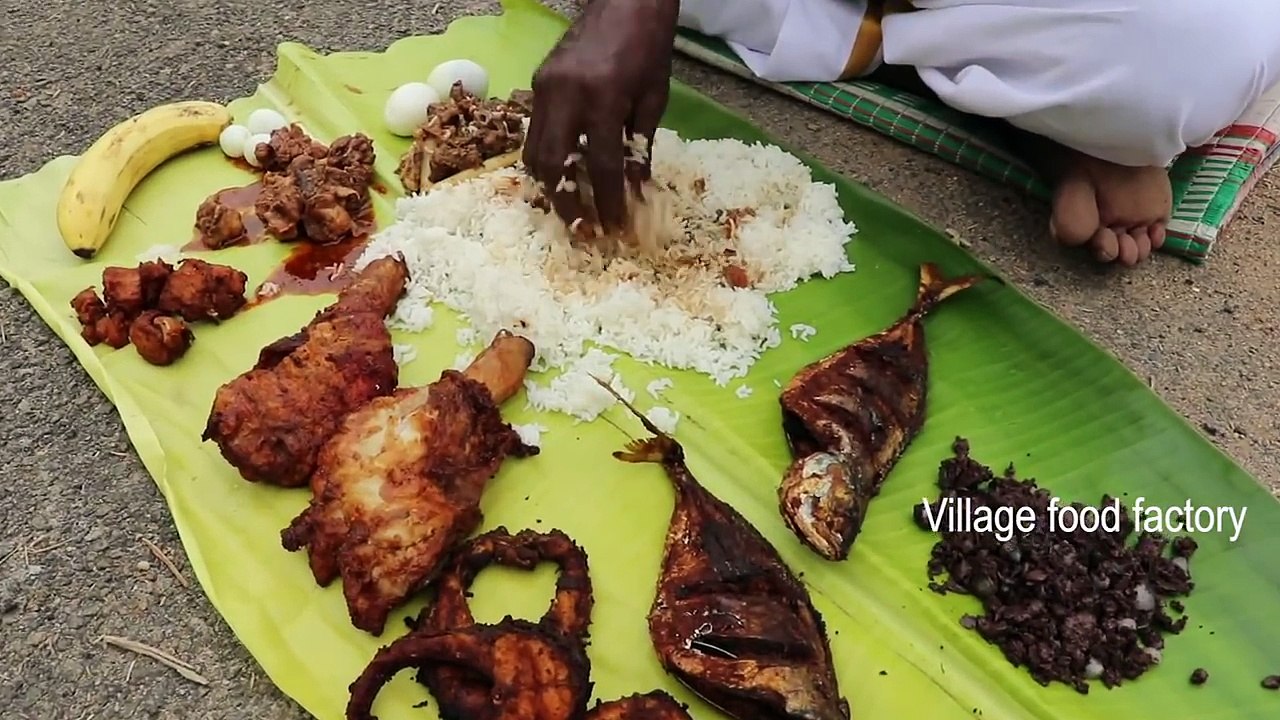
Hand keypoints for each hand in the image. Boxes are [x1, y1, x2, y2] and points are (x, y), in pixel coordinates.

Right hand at [523, 0, 679, 233]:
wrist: (624, 1)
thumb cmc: (648, 48)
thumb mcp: (654, 99)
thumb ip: (641, 146)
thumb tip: (635, 190)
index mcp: (602, 99)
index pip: (600, 165)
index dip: (607, 201)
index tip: (614, 228)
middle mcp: (565, 96)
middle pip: (553, 165)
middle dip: (565, 203)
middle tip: (582, 229)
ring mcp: (545, 89)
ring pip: (534, 152)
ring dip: (550, 185)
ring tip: (570, 207)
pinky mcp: (538, 85)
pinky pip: (534, 132)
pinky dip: (546, 159)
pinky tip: (563, 173)